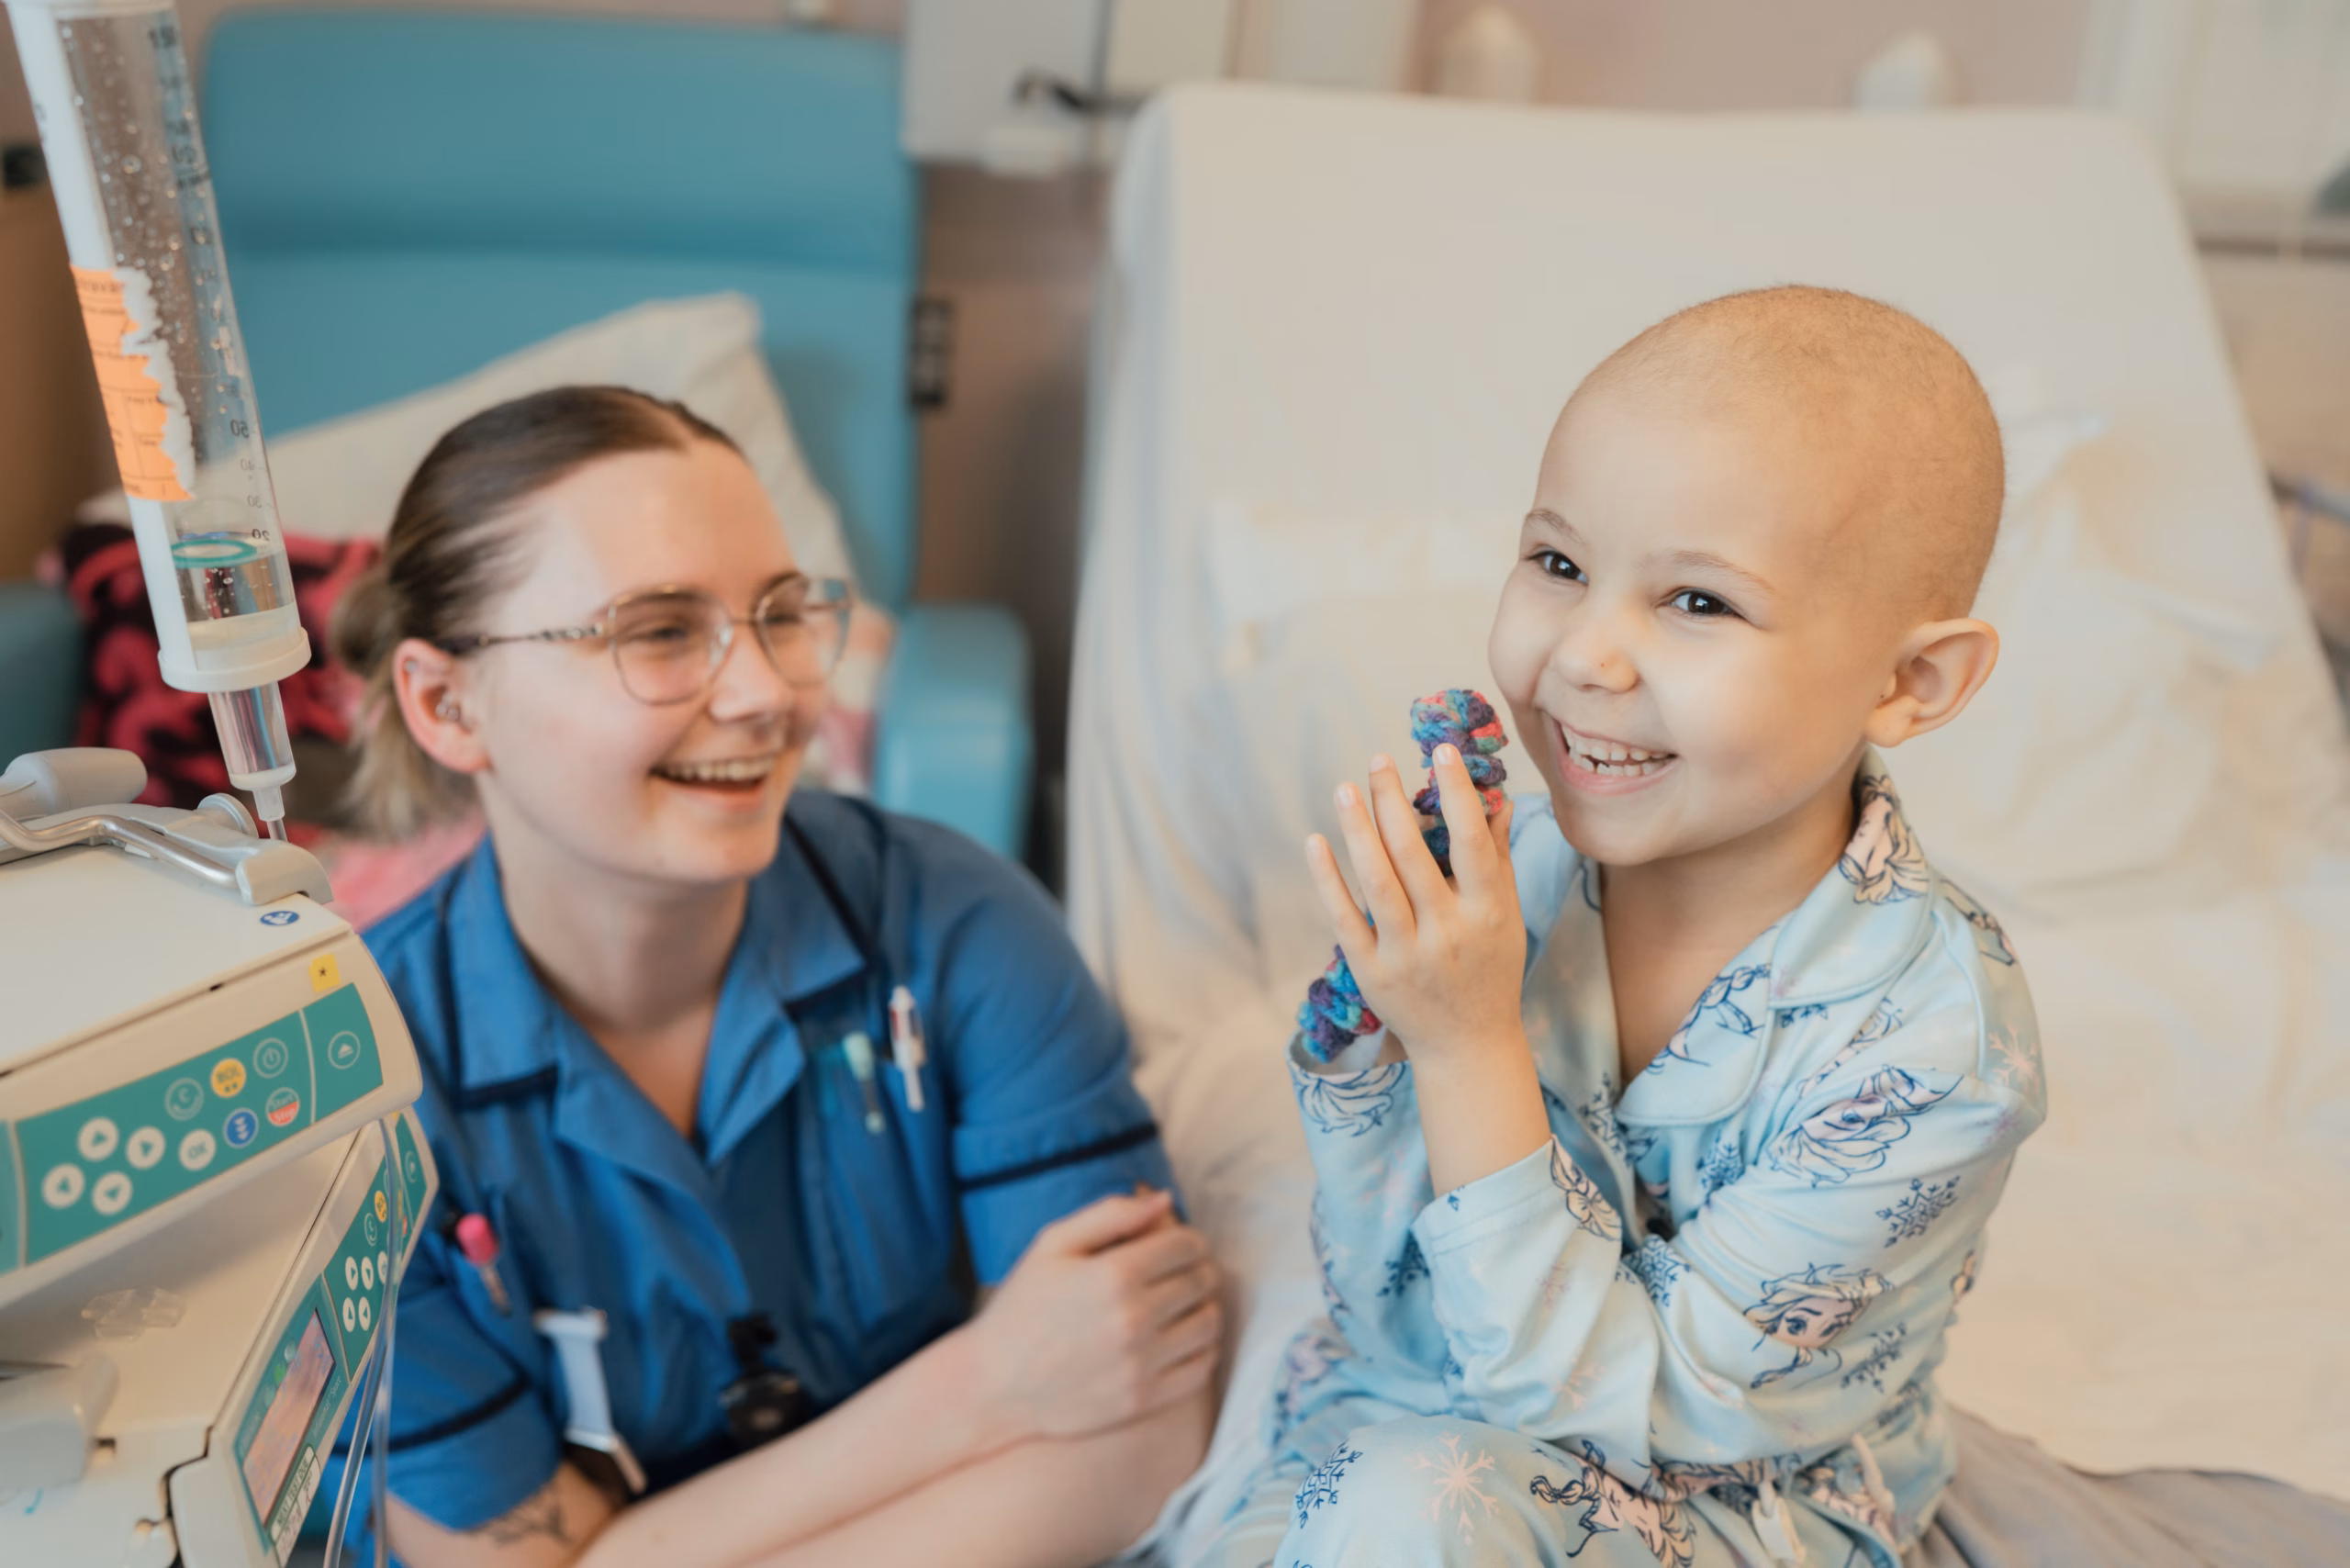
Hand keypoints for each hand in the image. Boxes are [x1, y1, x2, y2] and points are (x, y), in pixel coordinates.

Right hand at [970, 1189, 1222, 1442]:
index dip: (1189, 1239)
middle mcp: (1133, 1319)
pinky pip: (1202, 1367)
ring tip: (1184, 1304)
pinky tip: (1181, 1339)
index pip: (1187, 1246)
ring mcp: (1140, 1364)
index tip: (1178, 1245)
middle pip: (1202, 1281)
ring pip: (1209, 1323)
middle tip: (1182, 1272)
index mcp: (1113, 1274)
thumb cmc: (1022, 1307)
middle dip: (1198, 1269)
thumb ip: (1111, 1215)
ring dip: (1204, 1306)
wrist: (993, 1384)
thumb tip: (1164, 1199)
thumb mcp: (1052, 1245)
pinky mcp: (1143, 1399)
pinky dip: (1202, 1348)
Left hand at [1304, 745, 1527, 1072]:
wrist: (1467, 1046)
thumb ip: (1497, 856)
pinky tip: (1316, 841)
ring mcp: (1405, 954)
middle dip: (1392, 802)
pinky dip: (1327, 879)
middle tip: (1378, 761)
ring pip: (1376, 881)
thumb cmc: (1491, 970)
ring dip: (1357, 830)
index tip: (1440, 752)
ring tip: (1345, 788)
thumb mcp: (1506, 916)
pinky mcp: (1370, 972)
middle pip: (1413, 855)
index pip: (1472, 843)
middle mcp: (1446, 933)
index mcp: (1487, 913)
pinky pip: (1344, 917)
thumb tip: (1493, 797)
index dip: (1456, 795)